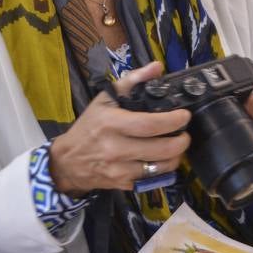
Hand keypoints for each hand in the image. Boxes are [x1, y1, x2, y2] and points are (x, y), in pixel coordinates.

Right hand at [48, 61, 191, 196]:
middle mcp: (116, 149)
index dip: (173, 121)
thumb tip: (157, 67)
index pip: (149, 125)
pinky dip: (161, 169)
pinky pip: (152, 179)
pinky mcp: (123, 185)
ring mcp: (120, 170)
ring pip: (161, 167)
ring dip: (175, 157)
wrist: (68, 161)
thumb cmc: (89, 126)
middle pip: (161, 149)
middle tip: (184, 133)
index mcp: (111, 124)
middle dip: (181, 141)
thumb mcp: (105, 99)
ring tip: (175, 146)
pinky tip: (159, 160)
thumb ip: (132, 80)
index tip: (184, 116)